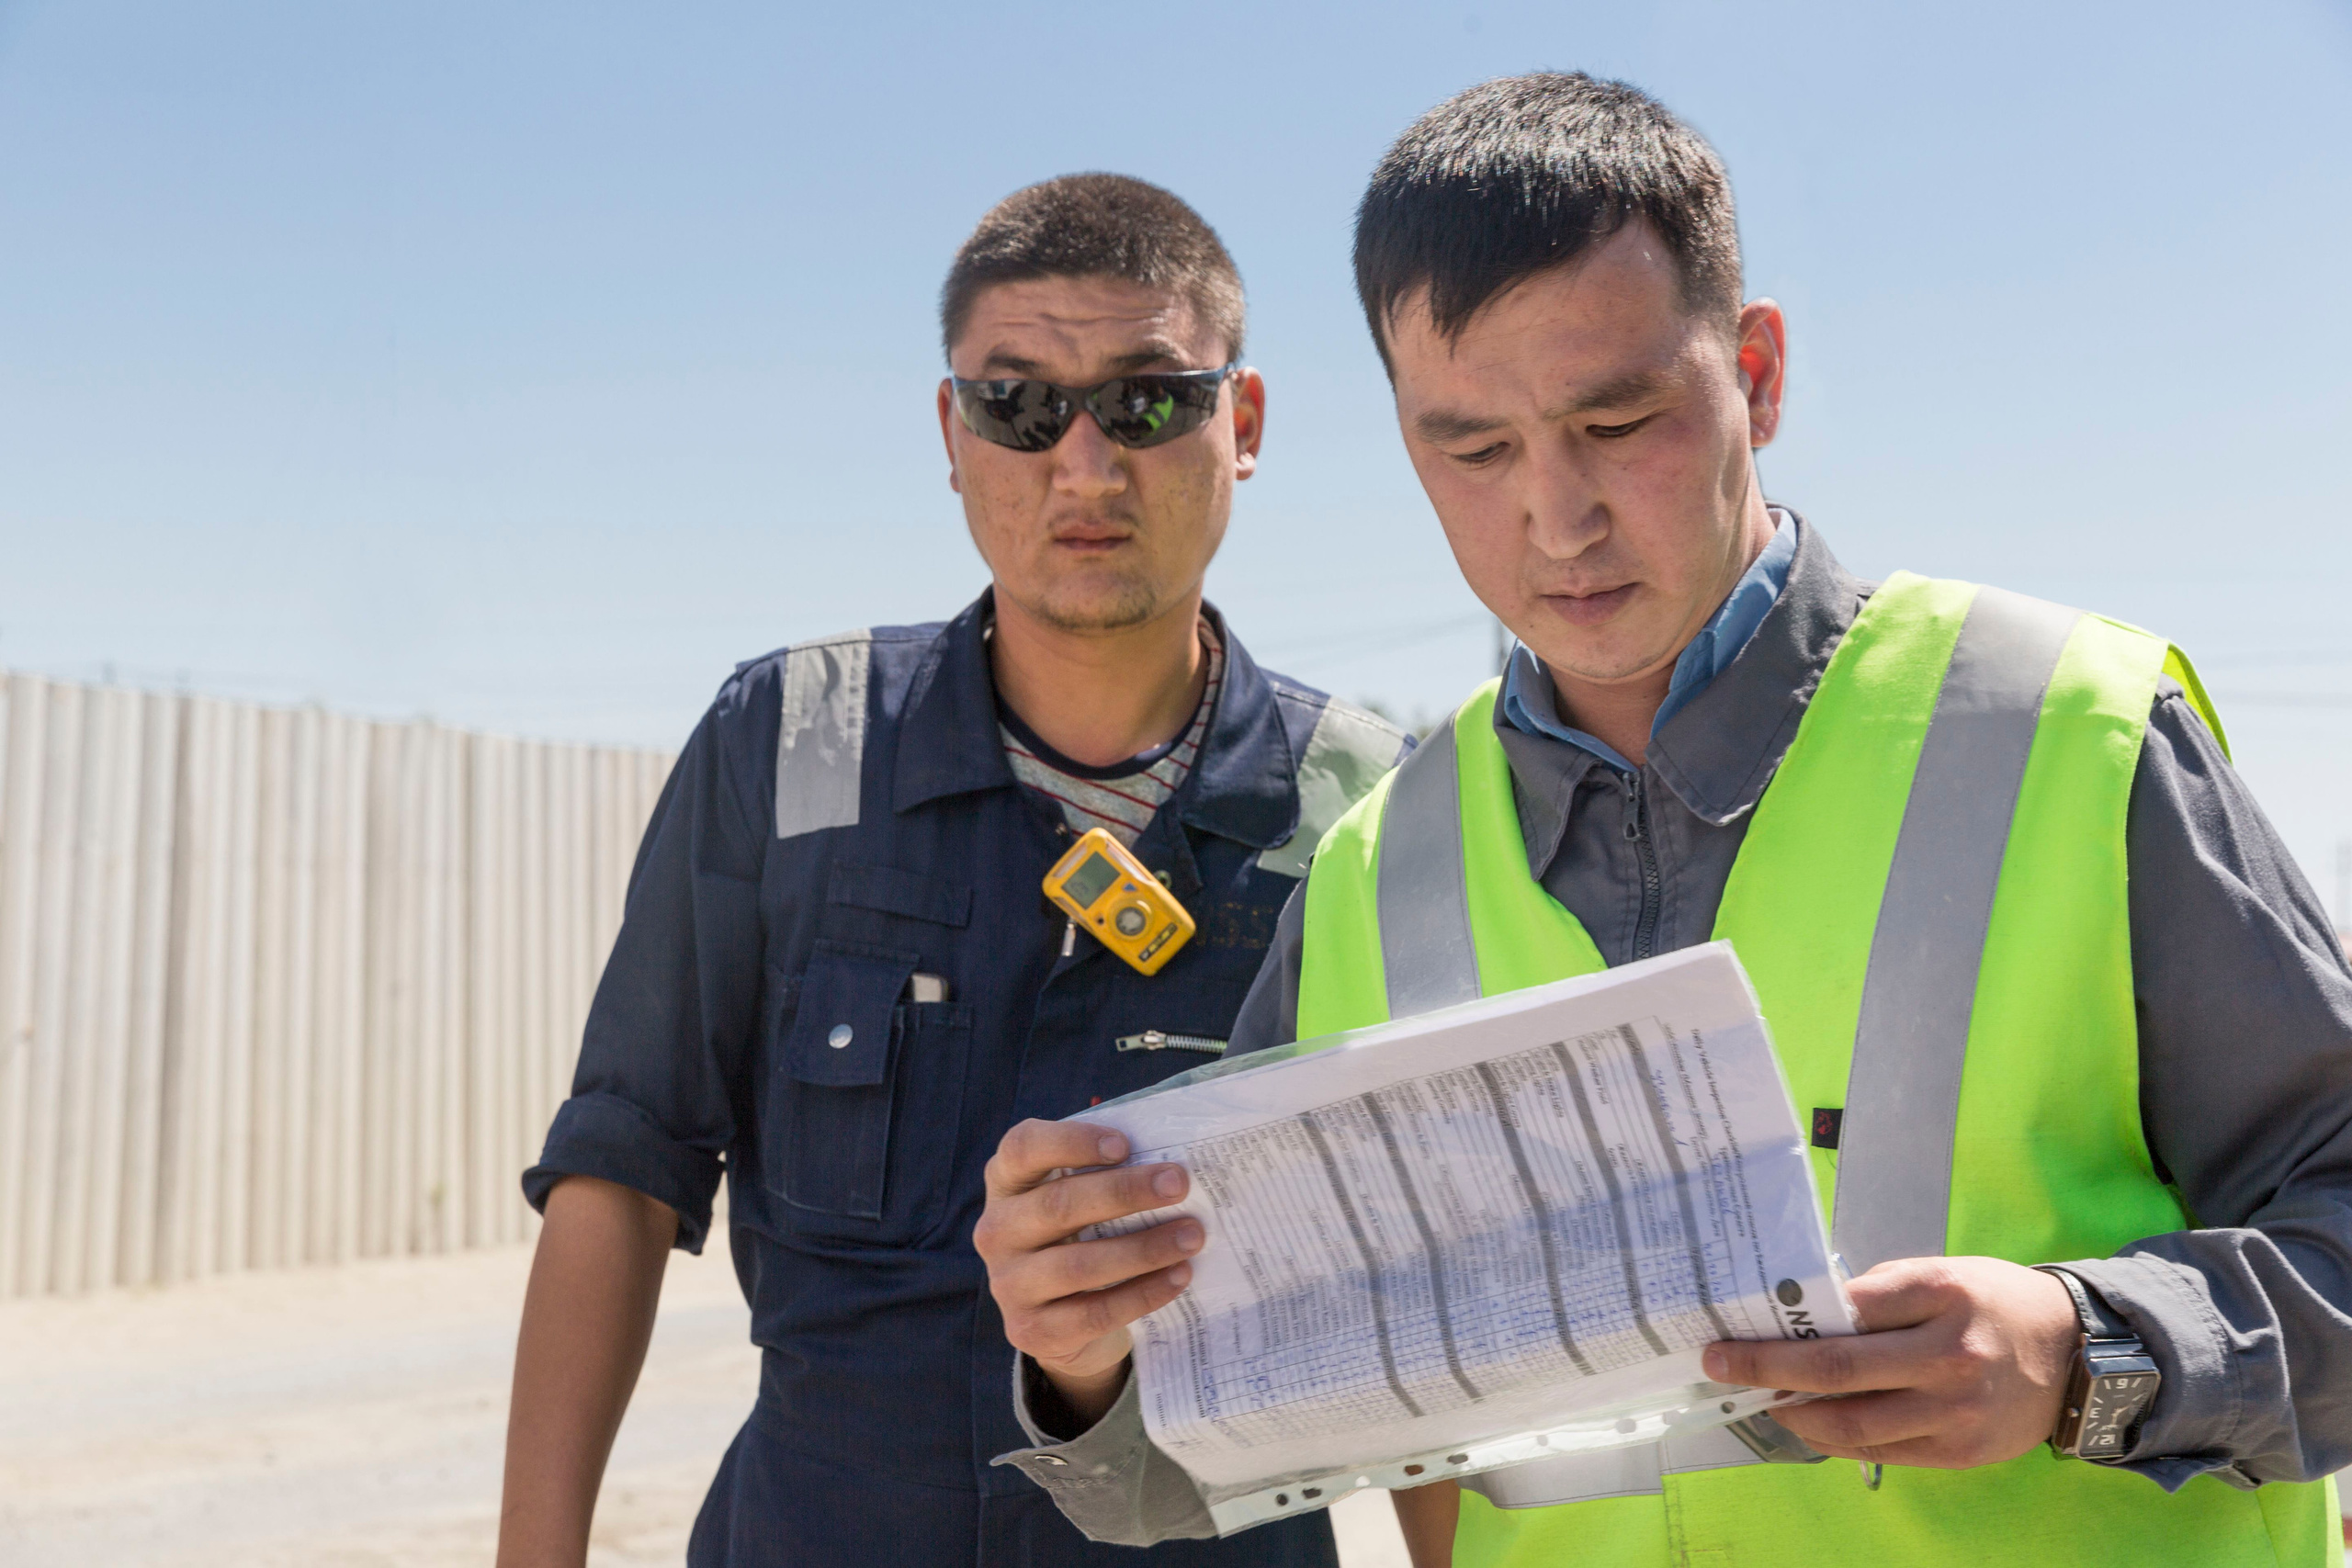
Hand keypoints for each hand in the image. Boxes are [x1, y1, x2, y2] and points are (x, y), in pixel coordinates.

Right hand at [973, 1119, 1203, 1426]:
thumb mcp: (1082, 1196)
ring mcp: (1008, 1284)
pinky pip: (1094, 1312)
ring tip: (1191, 1235)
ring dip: (1143, 1248)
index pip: (1023, 1147)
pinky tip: (1179, 1276)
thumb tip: (1168, 1157)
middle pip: (1057, 1205)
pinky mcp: (1031, 1330)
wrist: (1063, 1321)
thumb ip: (1110, 1169)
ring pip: (1077, 1265)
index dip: (1071, 1142)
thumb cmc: (1081, 1235)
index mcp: (1006, 1181)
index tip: (1125, 1145)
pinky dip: (1142, 1293)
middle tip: (1178, 1185)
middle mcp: (997, 1230)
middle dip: (1124, 1192)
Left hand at [1702, 1256, 2078, 1468]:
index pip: (1846, 1306)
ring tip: (1763, 1399)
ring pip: (1852, 1423)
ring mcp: (1954, 1411)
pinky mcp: (1959, 1452)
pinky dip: (1834, 1438)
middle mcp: (1948, 1355)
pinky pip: (1880, 1451)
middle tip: (1720, 1365)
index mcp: (1941, 1294)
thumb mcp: (1942, 1274)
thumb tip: (1807, 1316)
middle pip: (1838, 1368)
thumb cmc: (1993, 1304)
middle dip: (1767, 1368)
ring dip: (1794, 1413)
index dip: (1786, 1319)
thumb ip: (1879, 1294)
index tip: (1739, 1323)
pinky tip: (1808, 1423)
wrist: (2076, 1357)